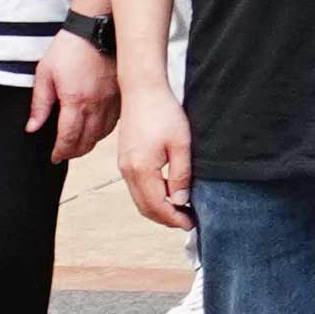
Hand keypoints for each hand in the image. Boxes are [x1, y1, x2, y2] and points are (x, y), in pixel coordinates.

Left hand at [27, 30, 119, 162]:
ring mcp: (111, 101)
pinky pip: (113, 123)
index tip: (54, 157)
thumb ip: (39, 104)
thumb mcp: (45, 73)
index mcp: (75, 100)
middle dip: (73, 152)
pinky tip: (94, 129)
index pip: (69, 138)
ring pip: (102, 135)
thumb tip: (33, 128)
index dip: (60, 152)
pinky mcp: (120, 96)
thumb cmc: (69, 48)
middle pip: (87, 142)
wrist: (96, 28)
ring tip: (77, 144)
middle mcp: (96, 104)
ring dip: (88, 144)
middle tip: (63, 153)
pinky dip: (102, 132)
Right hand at [110, 88, 196, 231]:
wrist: (143, 90)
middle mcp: (127, 172)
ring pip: (140, 199)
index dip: (174, 219)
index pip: (157, 207)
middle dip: (166, 218)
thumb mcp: (181, 145)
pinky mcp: (125, 160)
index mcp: (141, 170)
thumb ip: (181, 175)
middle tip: (187, 220)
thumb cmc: (164, 113)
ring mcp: (124, 166)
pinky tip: (169, 191)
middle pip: (145, 208)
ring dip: (159, 208)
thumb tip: (180, 200)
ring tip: (181, 208)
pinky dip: (152, 196)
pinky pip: (137, 187)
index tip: (191, 223)